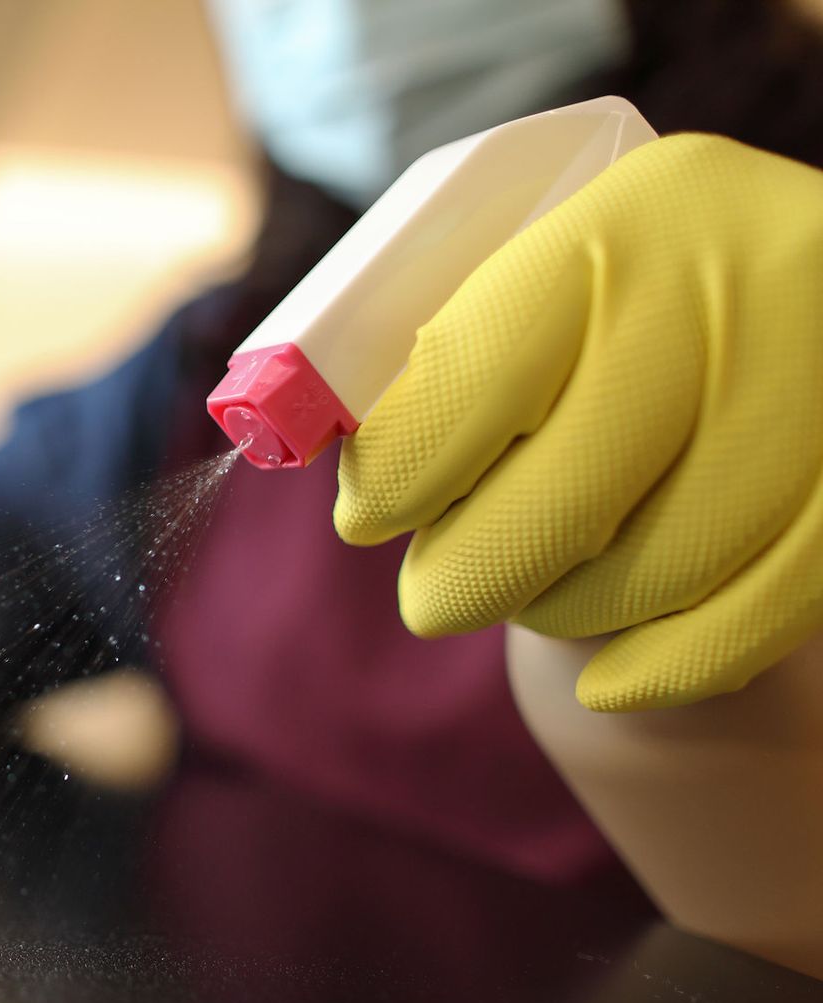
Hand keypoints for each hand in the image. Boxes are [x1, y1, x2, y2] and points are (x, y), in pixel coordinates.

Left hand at [335, 134, 822, 710]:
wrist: (787, 285)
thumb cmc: (614, 306)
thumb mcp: (536, 282)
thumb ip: (441, 361)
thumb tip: (333, 458)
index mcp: (623, 216)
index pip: (474, 377)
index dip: (400, 476)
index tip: (370, 516)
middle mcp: (739, 284)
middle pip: (567, 496)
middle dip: (470, 574)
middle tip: (437, 596)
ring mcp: (818, 380)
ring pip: (660, 569)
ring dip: (567, 613)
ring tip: (536, 592)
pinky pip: (761, 613)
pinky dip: (668, 666)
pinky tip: (610, 682)